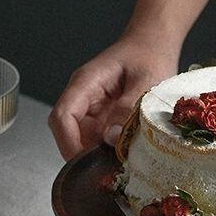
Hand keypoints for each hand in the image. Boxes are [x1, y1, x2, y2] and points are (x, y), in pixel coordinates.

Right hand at [48, 34, 179, 160]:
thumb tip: (111, 138)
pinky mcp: (102, 119)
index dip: (68, 142)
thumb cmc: (149, 55)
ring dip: (96, 155)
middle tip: (107, 171)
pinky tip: (123, 157)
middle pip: (67, 133)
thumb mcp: (146, 80)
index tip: (84, 163)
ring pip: (81, 140)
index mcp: (86, 83)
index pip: (62, 116)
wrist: (153, 45)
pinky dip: (107, 152)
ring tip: (118, 165)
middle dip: (83, 154)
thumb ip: (128, 108)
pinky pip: (97, 140)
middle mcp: (83, 98)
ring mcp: (91, 110)